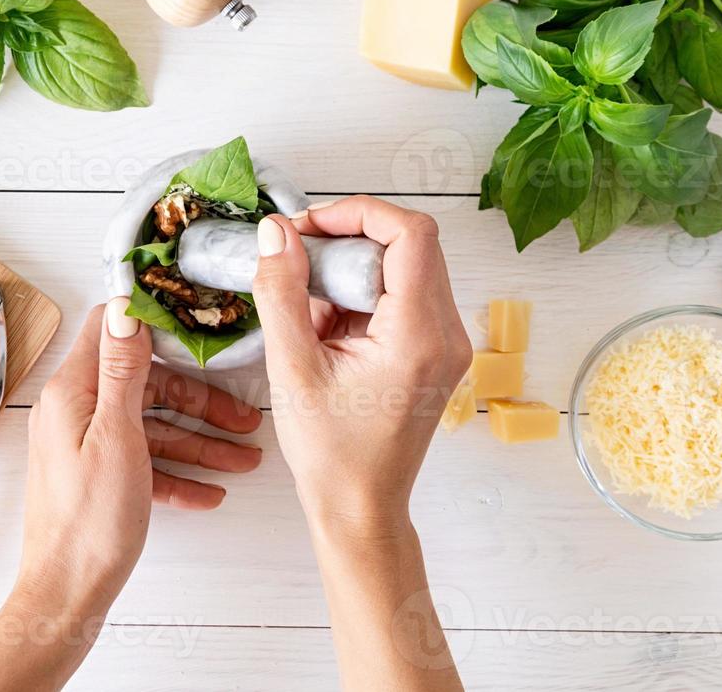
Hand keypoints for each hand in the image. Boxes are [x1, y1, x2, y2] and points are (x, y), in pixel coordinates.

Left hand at [17, 299, 263, 610]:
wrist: (65, 597)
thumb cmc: (87, 524)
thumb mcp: (117, 436)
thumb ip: (122, 370)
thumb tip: (124, 307)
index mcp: (73, 392)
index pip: (110, 328)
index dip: (156, 322)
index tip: (199, 327)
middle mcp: (75, 411)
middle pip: (146, 383)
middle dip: (199, 400)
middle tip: (243, 418)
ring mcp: (86, 444)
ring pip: (152, 426)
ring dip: (199, 441)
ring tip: (243, 460)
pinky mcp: (97, 476)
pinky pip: (145, 462)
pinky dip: (178, 472)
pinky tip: (210, 492)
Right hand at [253, 196, 471, 532]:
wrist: (359, 509)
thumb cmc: (331, 455)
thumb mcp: (292, 369)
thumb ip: (282, 293)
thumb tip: (274, 232)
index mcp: (420, 336)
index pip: (409, 234)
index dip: (357, 213)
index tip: (307, 226)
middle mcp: (447, 334)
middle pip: (408, 244)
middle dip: (348, 238)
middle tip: (295, 257)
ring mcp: (445, 342)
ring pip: (403, 267)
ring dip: (350, 269)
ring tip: (305, 303)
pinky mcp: (433, 350)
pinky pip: (401, 295)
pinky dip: (359, 295)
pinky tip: (323, 328)